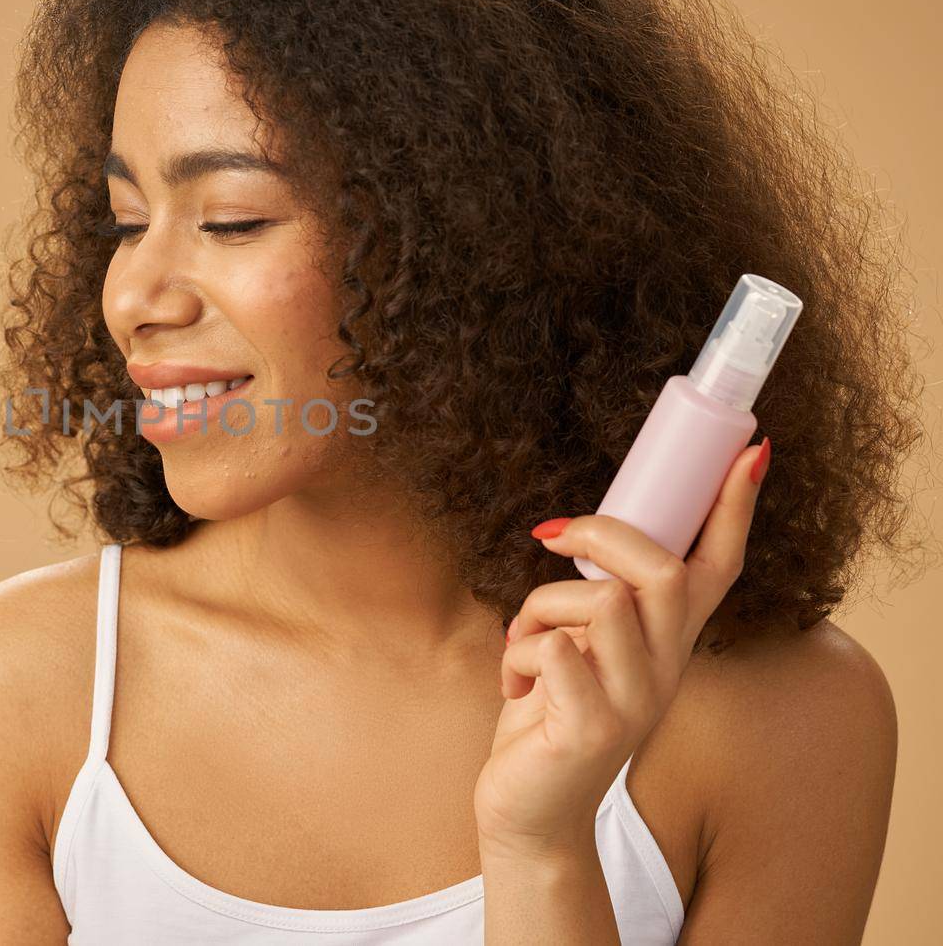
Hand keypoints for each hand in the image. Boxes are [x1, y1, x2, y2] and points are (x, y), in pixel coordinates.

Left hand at [474, 438, 769, 855]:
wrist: (531, 813)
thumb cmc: (547, 716)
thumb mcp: (579, 647)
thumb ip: (592, 602)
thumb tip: (571, 532)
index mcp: (667, 643)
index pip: (717, 567)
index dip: (733, 510)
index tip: (750, 452)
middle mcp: (666, 670)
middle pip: (661, 569)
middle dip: (599, 535)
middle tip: (552, 539)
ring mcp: (634, 702)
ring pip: (598, 602)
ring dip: (538, 607)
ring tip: (523, 644)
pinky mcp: (591, 729)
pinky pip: (550, 649)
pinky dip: (516, 654)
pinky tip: (515, 687)